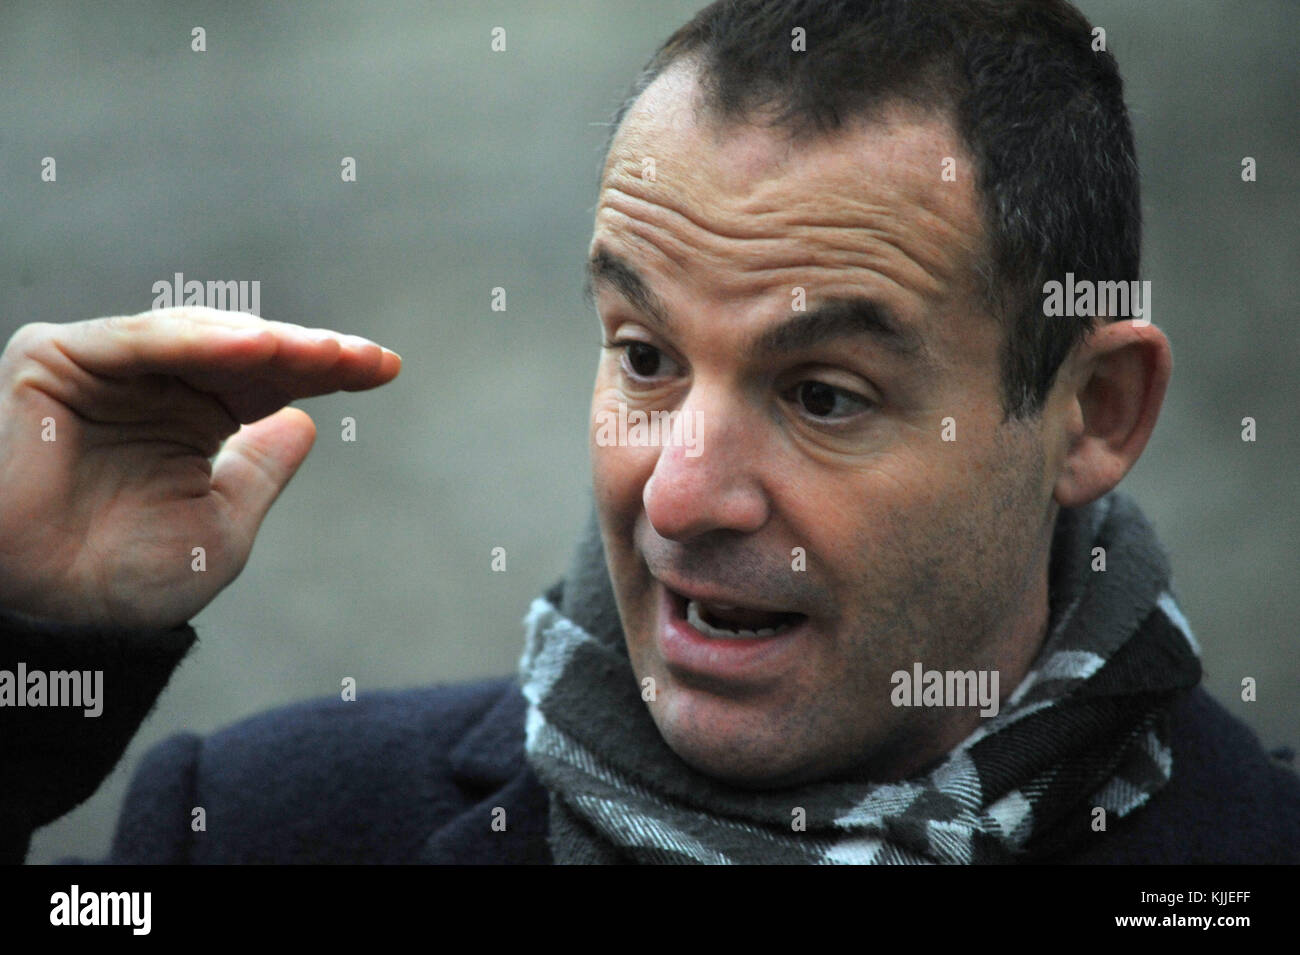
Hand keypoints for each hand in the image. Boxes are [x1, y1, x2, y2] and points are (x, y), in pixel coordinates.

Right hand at [0, 307, 400, 629]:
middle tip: (364, 359)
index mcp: (193, 418)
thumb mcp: (220, 527)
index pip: (271, 380)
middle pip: (243, 350)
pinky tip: (254, 347)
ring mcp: (104, 368)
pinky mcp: (53, 361)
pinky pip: (137, 342)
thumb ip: (260, 471)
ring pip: (198, 335)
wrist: (57, 623)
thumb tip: (308, 422)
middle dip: (306, 352)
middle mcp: (151, 385)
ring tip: (323, 353)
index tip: (388, 368)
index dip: (328, 371)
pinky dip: (195, 339)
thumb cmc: (128, 585)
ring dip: (263, 342)